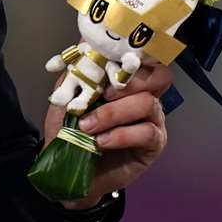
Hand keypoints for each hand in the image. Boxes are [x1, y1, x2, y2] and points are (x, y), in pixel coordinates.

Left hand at [44, 62, 170, 209]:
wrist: (69, 171)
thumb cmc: (70, 134)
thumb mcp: (64, 103)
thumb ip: (72, 78)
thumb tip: (79, 50)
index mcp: (125, 83)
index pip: (142, 59)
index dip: (130, 55)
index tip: (105, 58)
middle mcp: (144, 97)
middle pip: (158, 76)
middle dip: (132, 80)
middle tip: (104, 93)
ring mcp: (152, 121)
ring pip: (148, 103)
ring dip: (114, 113)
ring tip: (88, 126)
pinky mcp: (154, 145)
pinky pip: (147, 133)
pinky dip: (121, 135)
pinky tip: (101, 142)